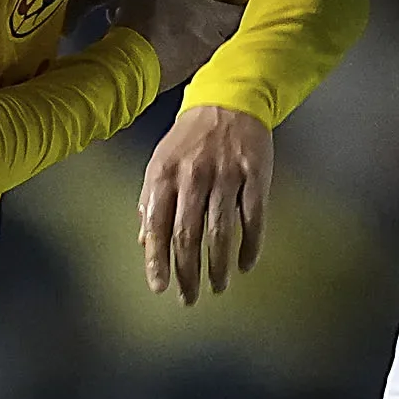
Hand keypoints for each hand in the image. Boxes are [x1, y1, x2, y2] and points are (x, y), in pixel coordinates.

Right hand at [110, 0, 235, 89]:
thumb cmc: (152, 21)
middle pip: (227, 25)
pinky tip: (156, 31)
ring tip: (183, 12)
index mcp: (221, 20)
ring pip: (203, 40)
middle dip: (219, 10)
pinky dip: (174, 41)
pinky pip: (181, 53)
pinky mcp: (176, 74)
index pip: (247, 7)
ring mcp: (198, 63)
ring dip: (194, 27)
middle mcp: (216, 44)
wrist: (127, 68)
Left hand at [138, 102, 272, 304]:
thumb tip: (143, 240)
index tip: (160, 288)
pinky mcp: (255, 175)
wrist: (228, 101)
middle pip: (187, 236)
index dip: (157, 261)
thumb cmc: (190, 138)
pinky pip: (253, 218)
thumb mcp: (160, 162)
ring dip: (218, 266)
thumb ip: (151, 200)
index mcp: (164, 175)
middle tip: (189, 298)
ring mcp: (226, 176)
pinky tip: (246, 265)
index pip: (157, 227)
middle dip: (187, 273)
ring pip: (220, 232)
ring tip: (218, 286)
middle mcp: (193, 177)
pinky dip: (251, 246)